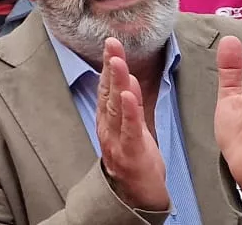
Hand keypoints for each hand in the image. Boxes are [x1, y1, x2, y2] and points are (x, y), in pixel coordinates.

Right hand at [97, 38, 169, 211]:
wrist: (136, 197)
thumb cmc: (135, 161)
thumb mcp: (130, 129)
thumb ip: (128, 106)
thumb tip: (126, 79)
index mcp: (107, 121)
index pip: (106, 88)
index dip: (107, 65)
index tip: (110, 44)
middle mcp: (107, 127)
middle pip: (108, 92)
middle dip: (110, 66)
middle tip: (112, 43)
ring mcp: (116, 140)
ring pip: (115, 107)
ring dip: (116, 83)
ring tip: (118, 62)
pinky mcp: (130, 152)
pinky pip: (129, 129)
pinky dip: (129, 111)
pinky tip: (129, 95)